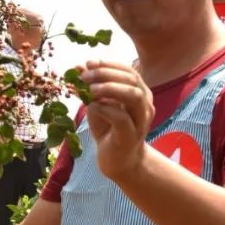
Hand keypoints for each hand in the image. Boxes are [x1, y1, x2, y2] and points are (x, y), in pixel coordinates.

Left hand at [79, 60, 153, 182]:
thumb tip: (79, 67)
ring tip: (89, 90)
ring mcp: (140, 121)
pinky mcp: (131, 136)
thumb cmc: (109, 129)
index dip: (108, 65)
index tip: (88, 64)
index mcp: (140, 92)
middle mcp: (145, 104)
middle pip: (131, 79)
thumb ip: (91, 86)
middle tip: (84, 77)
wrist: (118, 161)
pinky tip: (92, 107)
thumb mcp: (98, 104)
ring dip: (109, 88)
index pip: (128, 71)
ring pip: (133, 95)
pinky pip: (121, 117)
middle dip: (106, 74)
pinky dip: (105, 108)